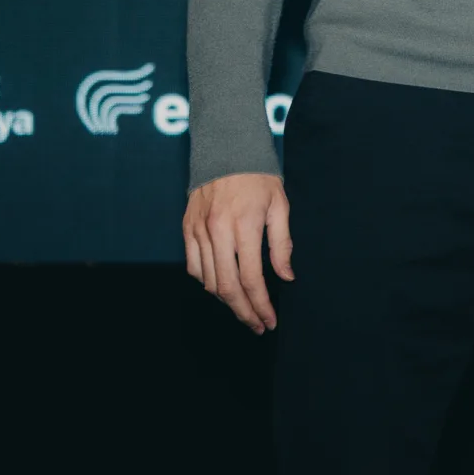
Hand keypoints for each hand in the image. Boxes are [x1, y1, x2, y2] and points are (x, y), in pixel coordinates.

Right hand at [182, 171, 292, 333]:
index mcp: (244, 226)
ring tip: (244, 308)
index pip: (251, 279)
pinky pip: (194, 267)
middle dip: (244, 312)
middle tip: (257, 325)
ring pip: (208, 281)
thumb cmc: (258, 177)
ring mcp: (198, 231)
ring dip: (226, 301)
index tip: (270, 320)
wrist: (225, 149)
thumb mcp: (279, 206)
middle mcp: (217, 231)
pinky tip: (223, 286)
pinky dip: (207, 282)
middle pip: (227, 287)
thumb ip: (282, 244)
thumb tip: (286, 277)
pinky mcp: (187, 229)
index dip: (261, 305)